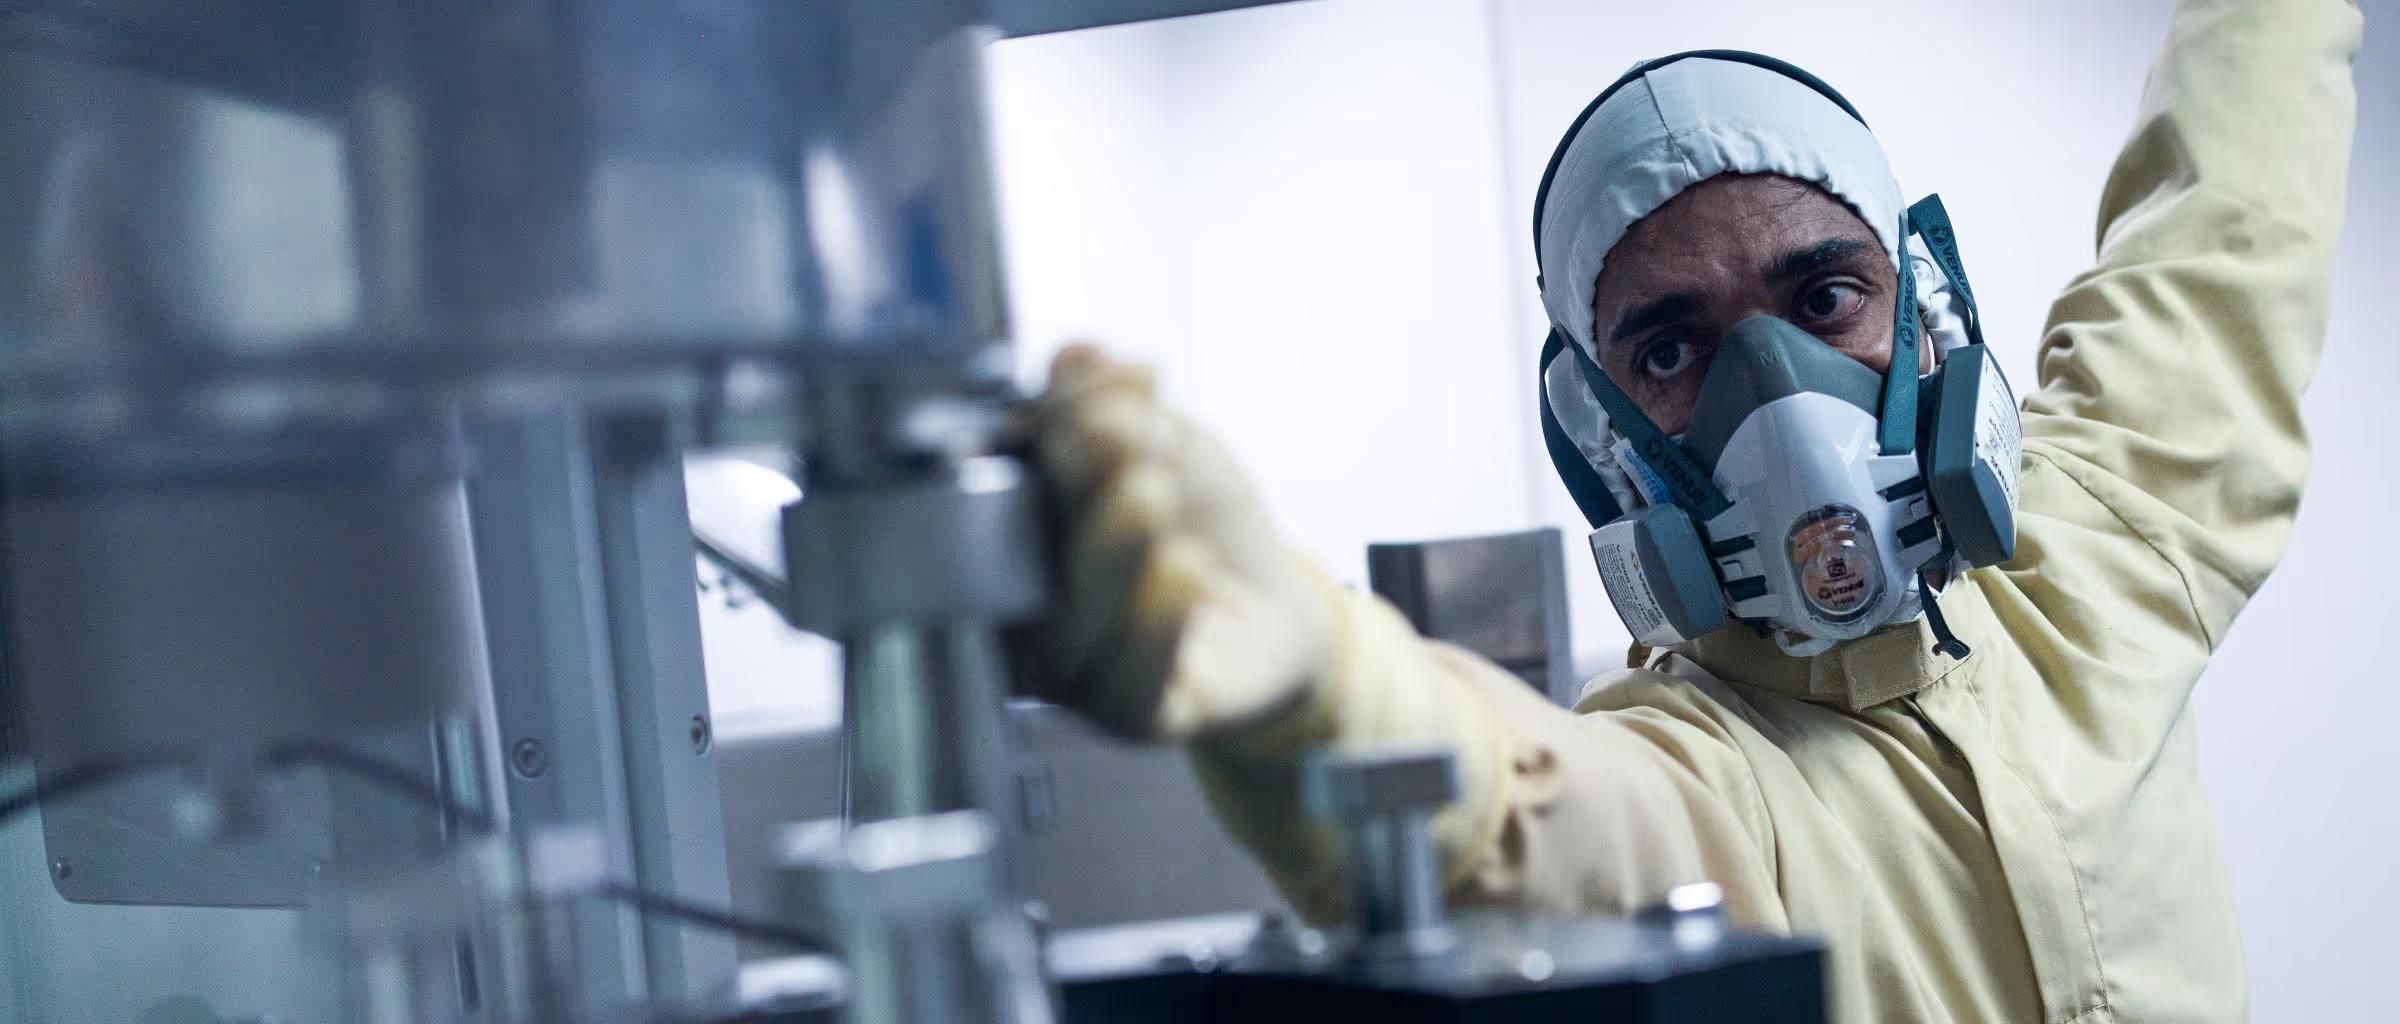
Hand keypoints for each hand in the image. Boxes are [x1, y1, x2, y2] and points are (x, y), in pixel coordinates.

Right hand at [1024, 344, 1334, 739]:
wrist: (1275, 603)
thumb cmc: (1198, 519)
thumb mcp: (1163, 438)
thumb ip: (1113, 399)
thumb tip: (1078, 355)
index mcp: (1007, 532)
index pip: (983, 492)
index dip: (1024, 445)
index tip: (1084, 405)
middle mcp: (1022, 610)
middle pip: (1015, 562)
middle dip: (1072, 490)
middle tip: (1122, 442)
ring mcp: (1071, 674)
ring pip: (1069, 627)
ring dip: (1111, 550)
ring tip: (1154, 493)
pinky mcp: (1130, 719)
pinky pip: (1128, 689)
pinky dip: (1157, 625)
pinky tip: (1188, 572)